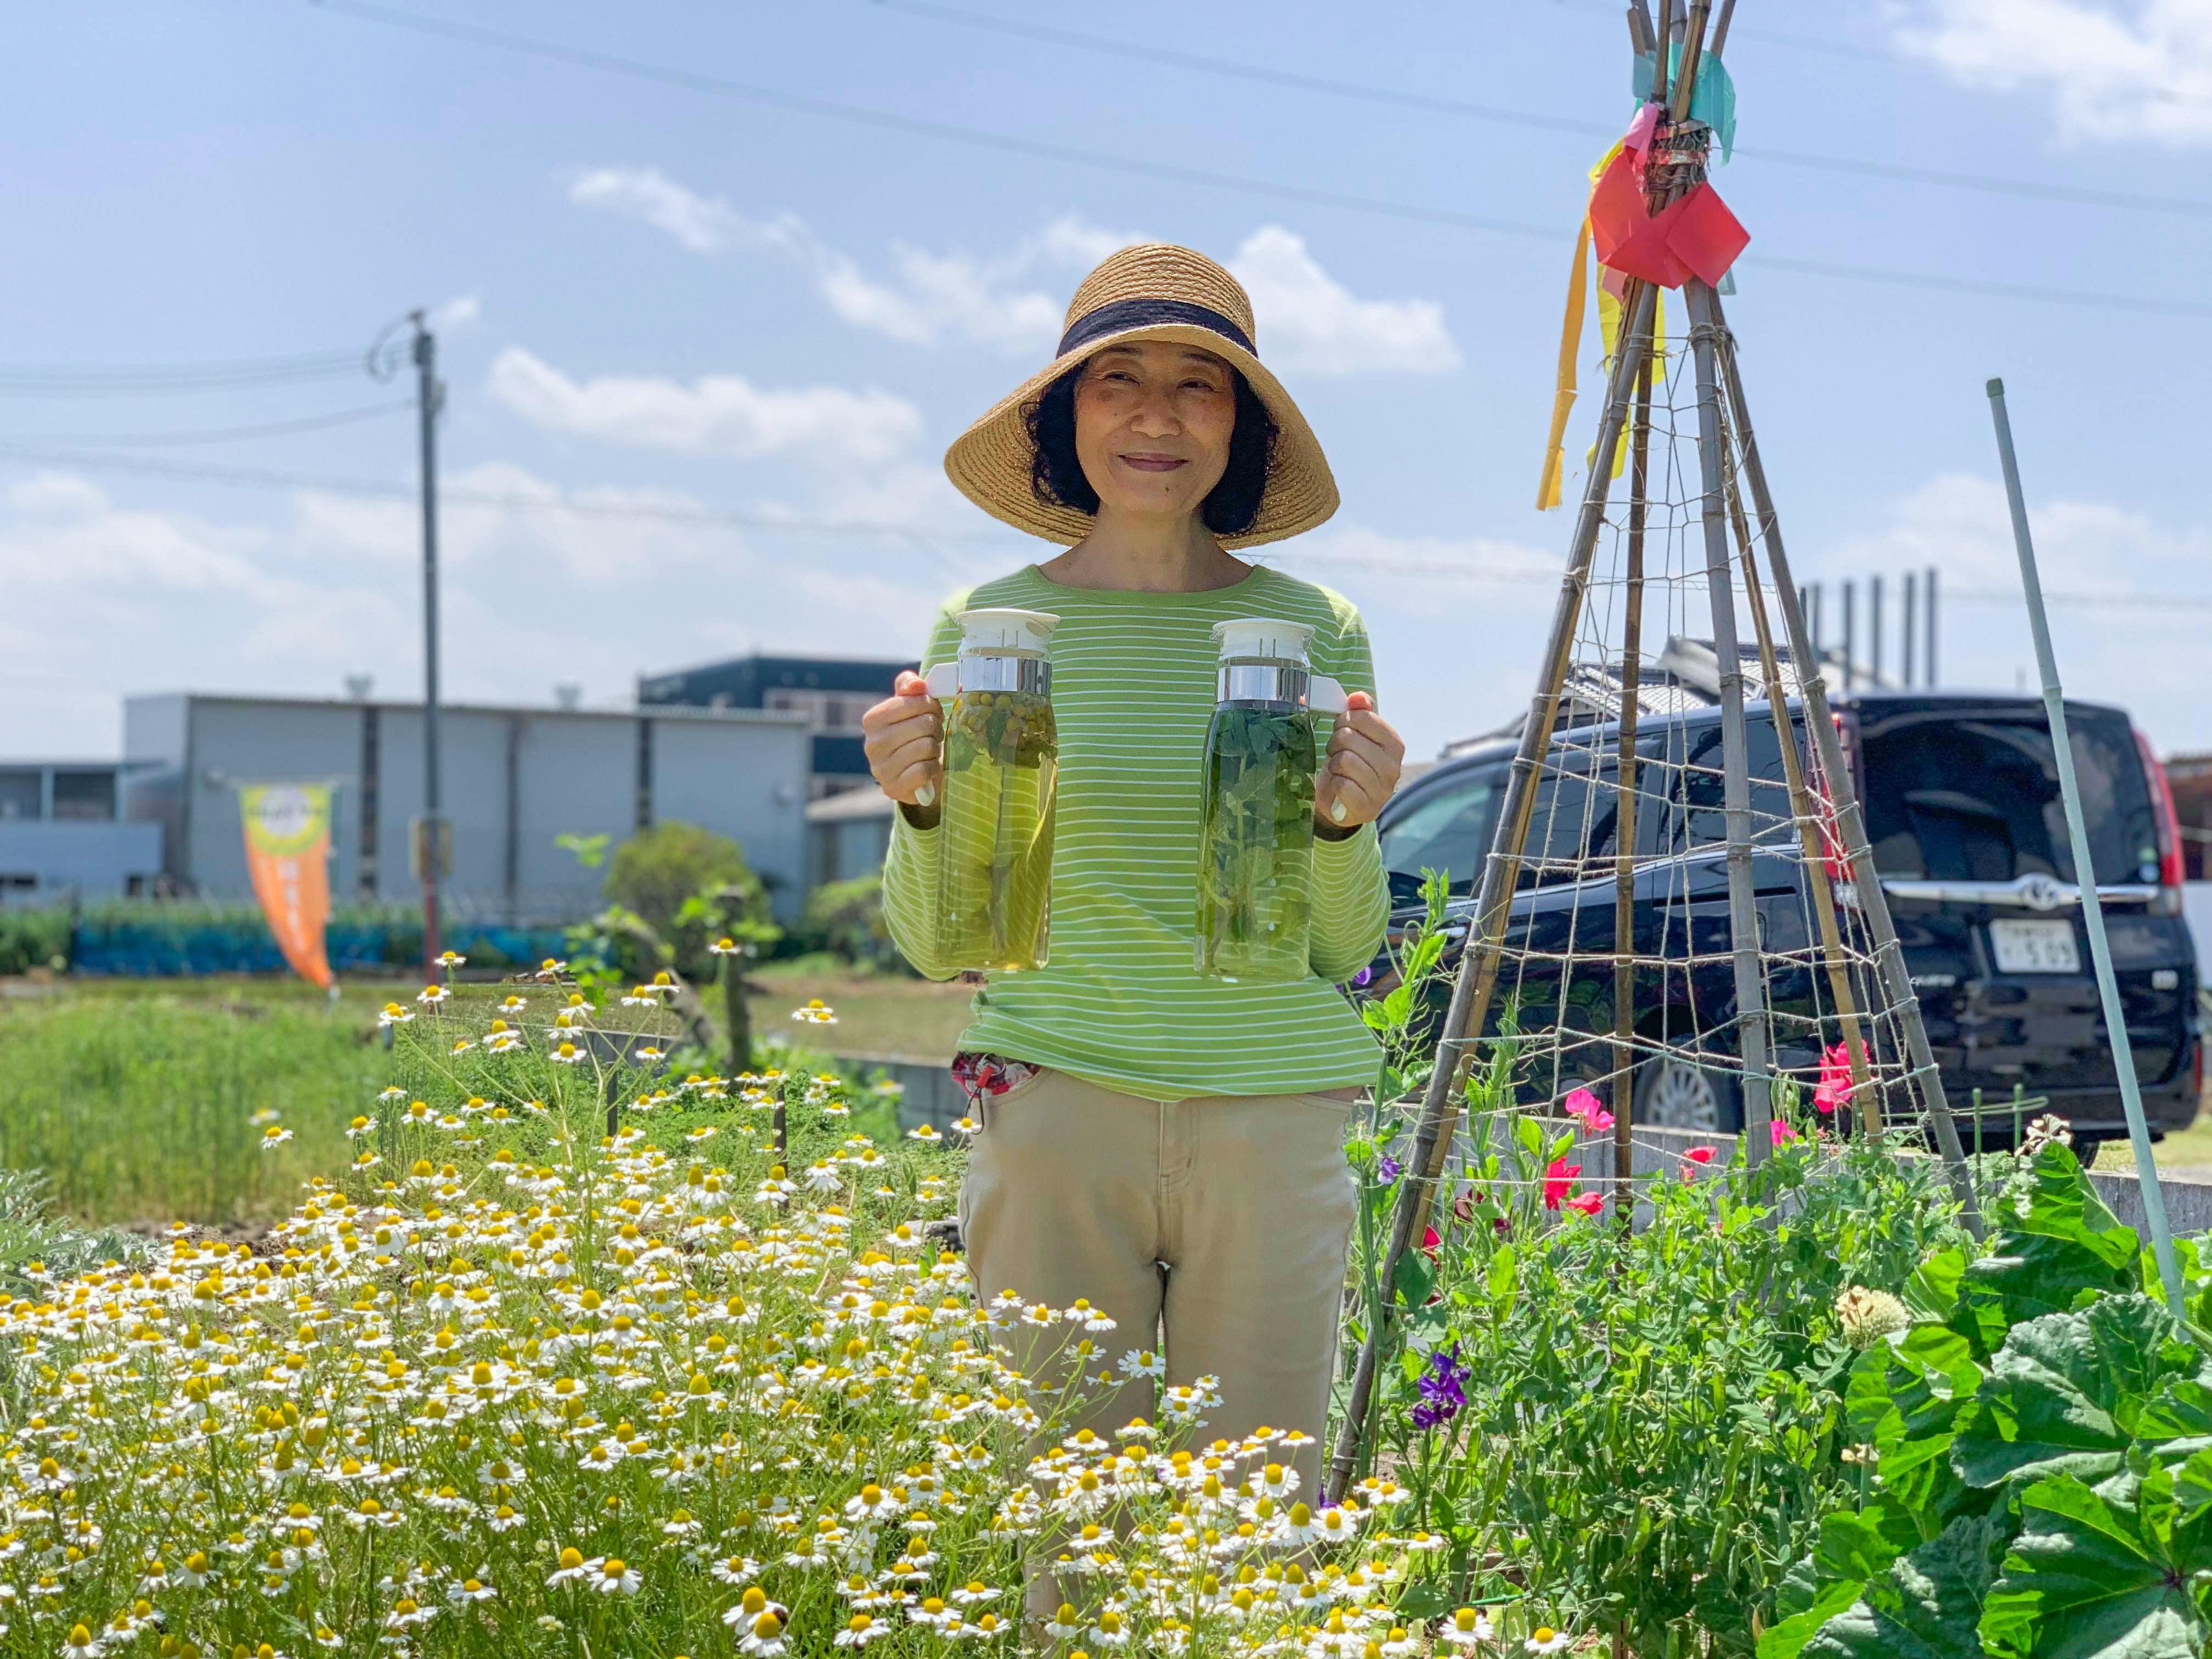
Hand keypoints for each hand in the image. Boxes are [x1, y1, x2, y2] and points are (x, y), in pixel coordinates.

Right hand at [863, 671, 943, 814]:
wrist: (911, 775)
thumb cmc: (912, 735)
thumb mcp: (908, 707)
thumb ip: (909, 687)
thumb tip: (917, 684)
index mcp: (873, 719)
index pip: (914, 702)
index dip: (931, 705)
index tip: (933, 712)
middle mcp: (872, 744)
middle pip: (924, 724)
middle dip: (936, 728)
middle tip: (934, 733)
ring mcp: (881, 768)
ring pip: (926, 747)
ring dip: (935, 748)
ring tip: (930, 750)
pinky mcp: (894, 788)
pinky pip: (924, 770)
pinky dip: (933, 768)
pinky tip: (928, 767)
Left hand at [1315, 690, 1402, 832]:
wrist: (1339, 802)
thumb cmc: (1347, 763)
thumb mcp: (1354, 735)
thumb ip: (1359, 712)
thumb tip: (1357, 697)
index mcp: (1394, 744)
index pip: (1362, 717)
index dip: (1343, 721)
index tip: (1341, 730)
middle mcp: (1393, 767)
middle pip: (1349, 738)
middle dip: (1334, 744)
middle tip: (1335, 753)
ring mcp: (1382, 790)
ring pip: (1344, 760)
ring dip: (1333, 765)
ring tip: (1337, 771)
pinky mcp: (1367, 808)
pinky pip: (1342, 785)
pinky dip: (1334, 785)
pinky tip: (1339, 787)